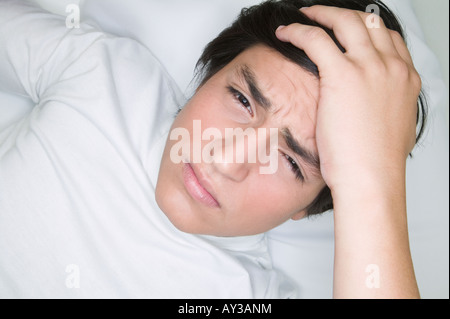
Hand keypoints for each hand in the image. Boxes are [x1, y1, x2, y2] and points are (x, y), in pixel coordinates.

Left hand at [276, 6, 421, 191]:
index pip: (389, 39)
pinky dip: (299, 31)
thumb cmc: (377, 163)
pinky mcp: (342, 74)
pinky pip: (316, 38)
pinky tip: (287, 33)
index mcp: (406, 79)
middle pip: (369, 22)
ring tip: (304, 17)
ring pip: (345, 21)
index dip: (367, 31)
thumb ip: (389, 110)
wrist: (371, 178)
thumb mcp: (396, 129)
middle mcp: (391, 67)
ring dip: (321, 14)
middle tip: (323, 16)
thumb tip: (378, 110)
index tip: (348, 33)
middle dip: (343, 15)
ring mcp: (369, 67)